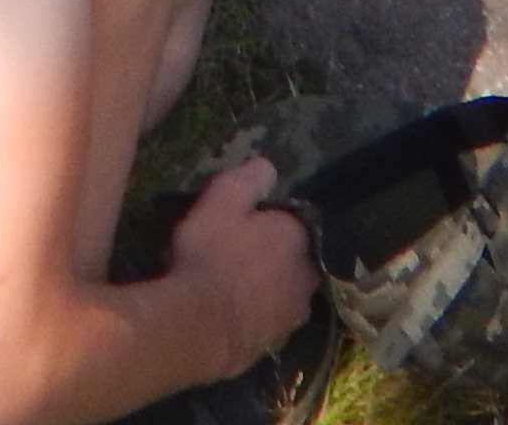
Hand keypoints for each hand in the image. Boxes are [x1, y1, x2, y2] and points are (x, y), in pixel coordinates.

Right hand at [163, 156, 321, 373]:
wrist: (200, 325)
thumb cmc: (211, 254)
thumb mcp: (222, 201)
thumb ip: (249, 179)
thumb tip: (268, 165)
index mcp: (298, 237)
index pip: (290, 221)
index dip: (264, 221)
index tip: (238, 224)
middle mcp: (307, 275)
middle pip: (289, 257)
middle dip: (268, 255)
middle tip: (233, 254)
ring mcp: (294, 313)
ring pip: (281, 289)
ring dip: (263, 285)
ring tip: (228, 285)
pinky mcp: (278, 341)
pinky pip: (268, 317)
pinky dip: (254, 311)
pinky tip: (228, 309)